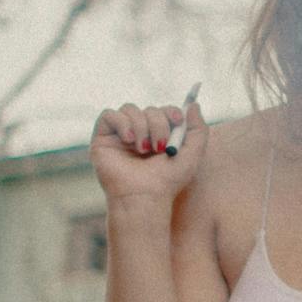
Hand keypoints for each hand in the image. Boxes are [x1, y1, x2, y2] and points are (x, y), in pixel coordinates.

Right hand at [90, 97, 206, 202]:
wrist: (144, 197)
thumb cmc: (167, 181)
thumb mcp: (192, 155)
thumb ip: (198, 129)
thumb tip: (193, 104)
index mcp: (158, 135)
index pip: (164, 110)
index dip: (171, 111)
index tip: (177, 121)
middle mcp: (139, 133)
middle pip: (149, 108)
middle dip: (158, 124)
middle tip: (160, 147)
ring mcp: (119, 135)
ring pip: (129, 108)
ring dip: (141, 126)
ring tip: (144, 149)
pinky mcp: (102, 139)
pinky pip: (109, 114)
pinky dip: (123, 123)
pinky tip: (129, 140)